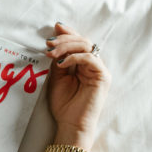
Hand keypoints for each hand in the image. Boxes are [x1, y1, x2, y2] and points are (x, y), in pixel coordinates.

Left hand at [44, 23, 110, 148]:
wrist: (70, 124)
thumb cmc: (64, 104)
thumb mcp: (56, 77)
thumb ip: (58, 60)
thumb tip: (54, 42)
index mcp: (82, 64)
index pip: (78, 42)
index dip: (68, 32)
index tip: (55, 27)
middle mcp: (93, 65)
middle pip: (83, 41)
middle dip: (64, 39)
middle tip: (48, 43)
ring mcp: (99, 70)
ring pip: (87, 46)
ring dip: (67, 46)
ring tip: (51, 53)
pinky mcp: (103, 76)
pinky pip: (90, 59)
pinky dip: (74, 57)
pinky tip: (61, 64)